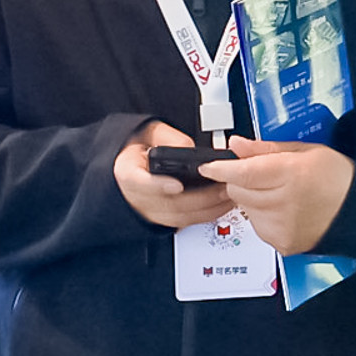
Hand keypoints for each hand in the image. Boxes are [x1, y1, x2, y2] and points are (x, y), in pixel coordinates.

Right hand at [113, 121, 240, 229]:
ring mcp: (148, 211)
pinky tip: (221, 204)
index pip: (137, 182)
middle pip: (167, 204)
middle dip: (200, 198)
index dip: (158, 186)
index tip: (177, 185)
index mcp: (126, 171)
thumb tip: (191, 149)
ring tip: (228, 194)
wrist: (132, 162)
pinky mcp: (162, 219)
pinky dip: (206, 215)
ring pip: (179, 217)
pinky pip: (185, 222)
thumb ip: (170, 138)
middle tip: (223, 186)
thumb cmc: (141, 146)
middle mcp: (135, 196)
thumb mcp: (151, 132)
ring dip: (208, 208)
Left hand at [204, 139, 352, 257]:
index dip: (221, 168)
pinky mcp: (282, 244)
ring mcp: (282, 226)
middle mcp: (285, 202)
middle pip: (238, 190)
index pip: (243, 172)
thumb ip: (265, 149)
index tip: (209, 166)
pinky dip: (262, 217)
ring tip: (279, 194)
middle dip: (240, 180)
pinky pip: (256, 226)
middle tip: (261, 176)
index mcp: (291, 174)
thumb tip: (237, 145)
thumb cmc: (337, 178)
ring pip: (244, 209)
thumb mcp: (304, 151)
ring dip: (252, 199)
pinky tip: (284, 210)